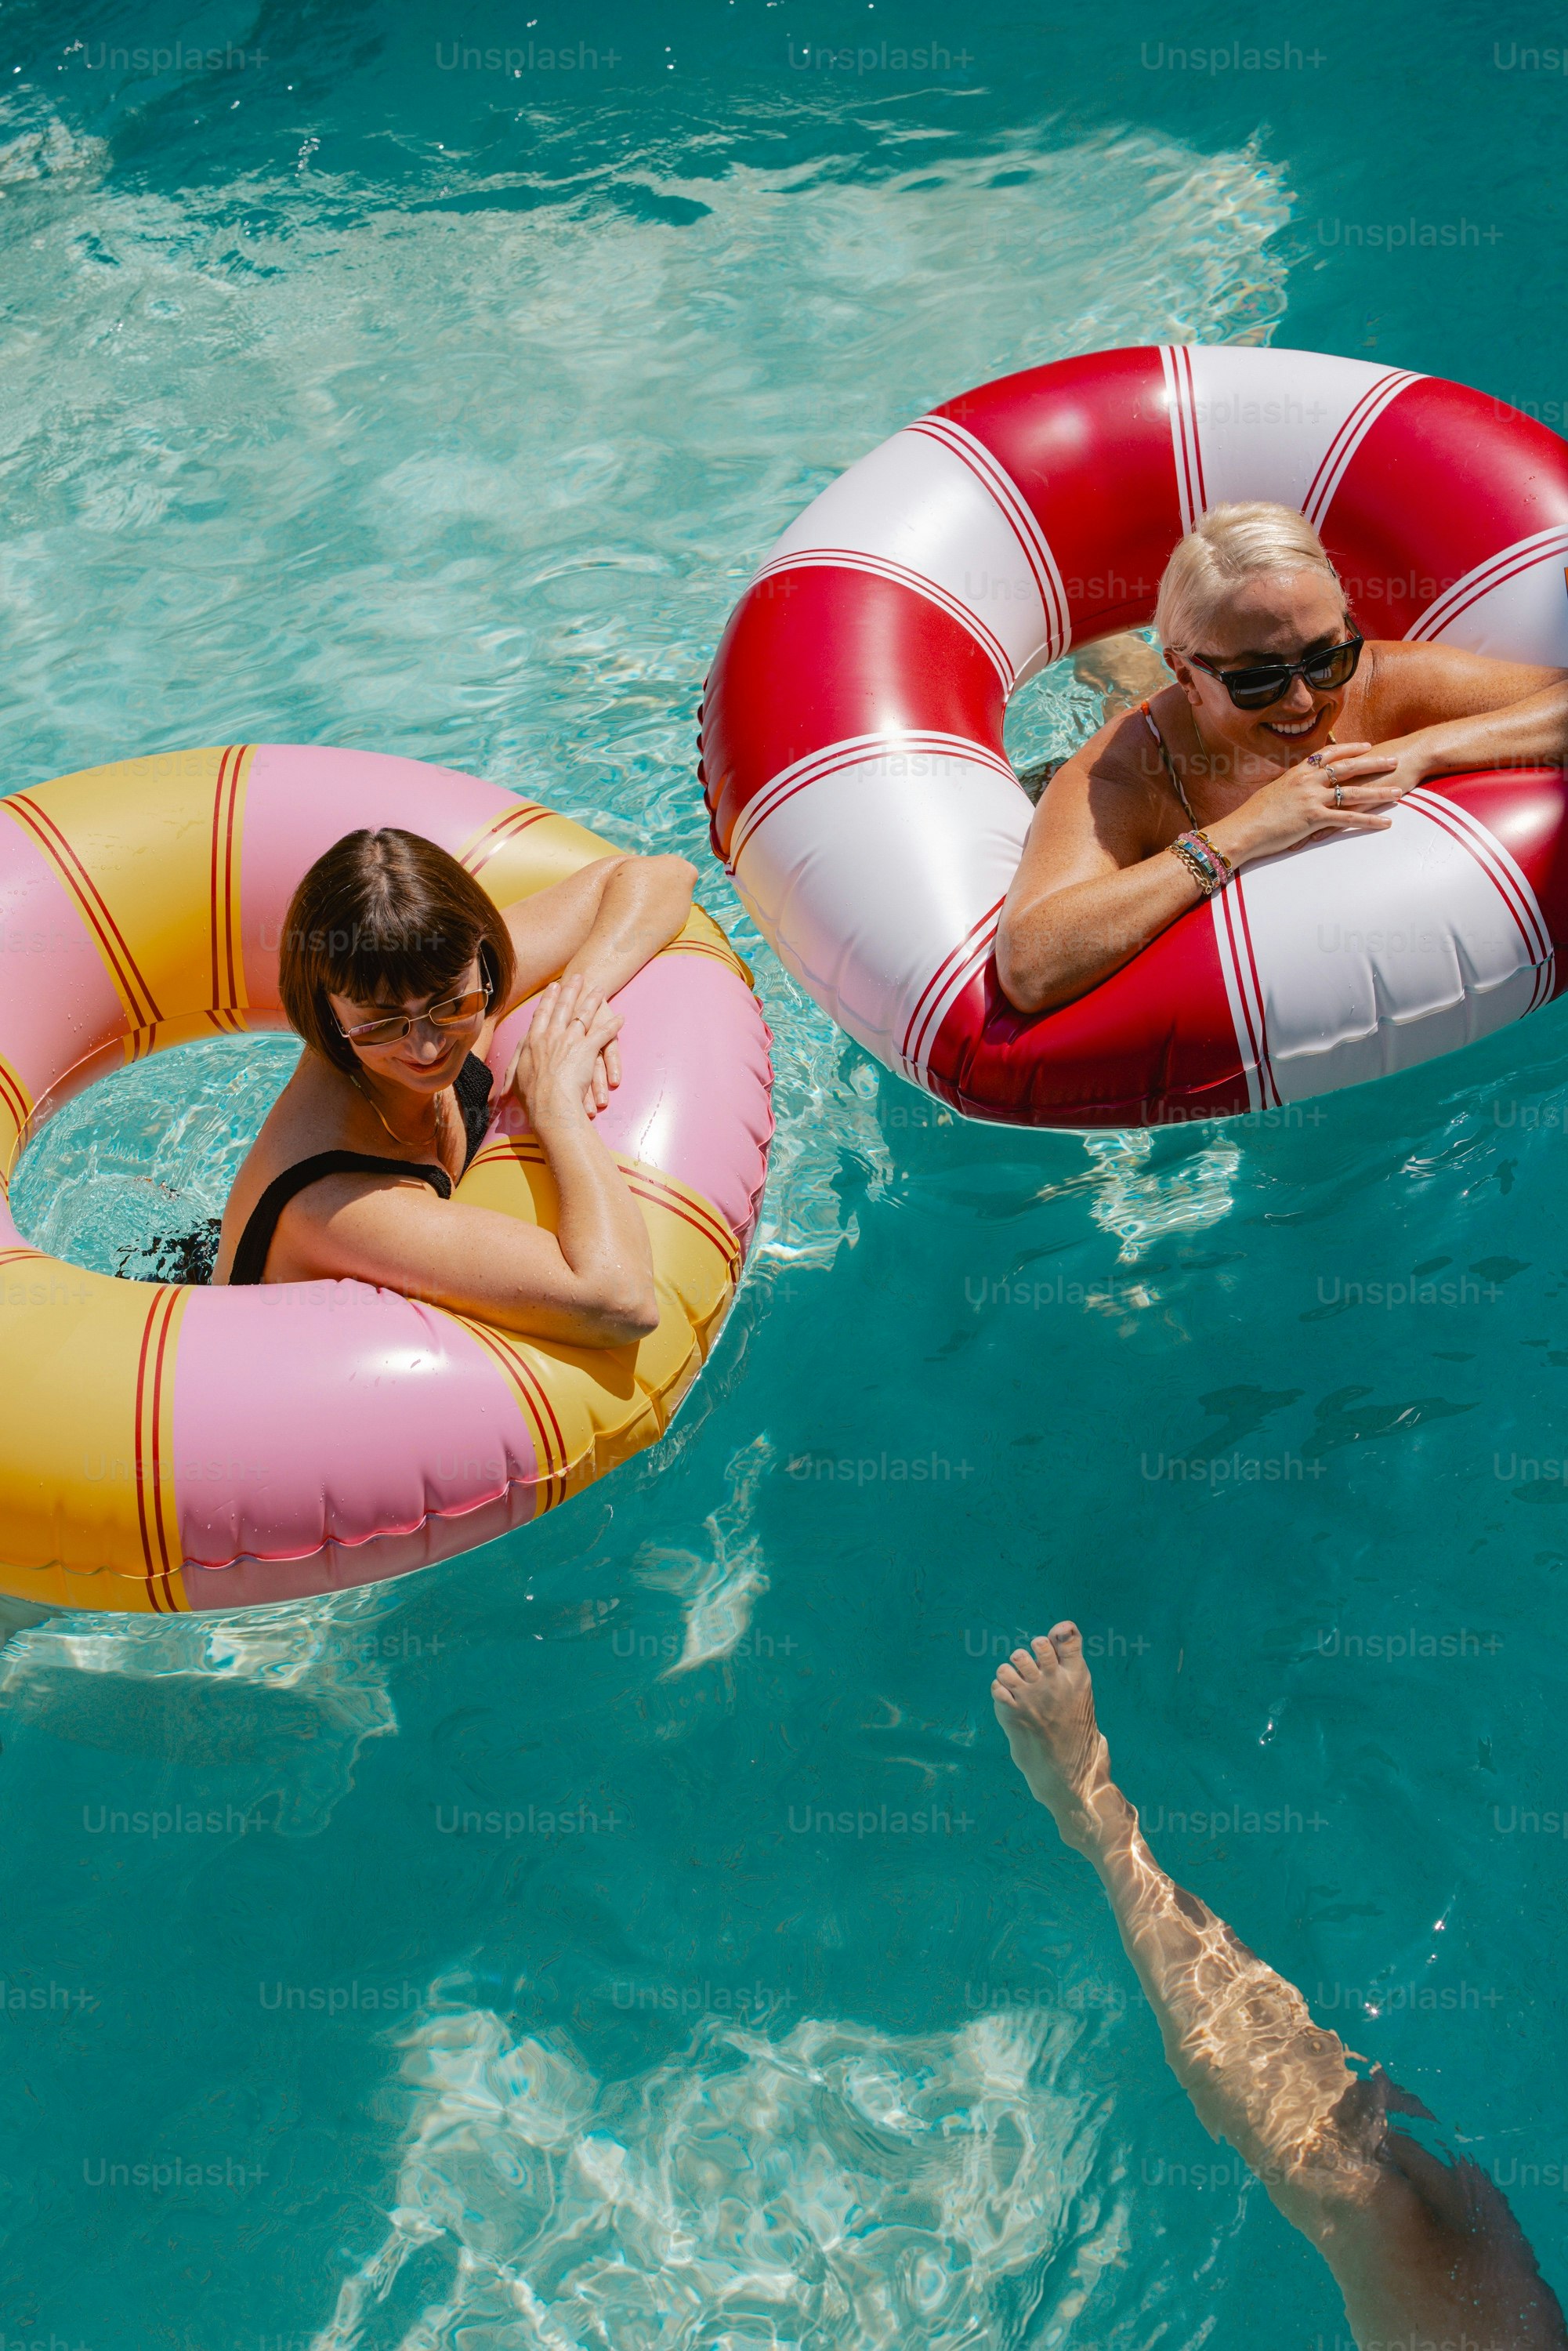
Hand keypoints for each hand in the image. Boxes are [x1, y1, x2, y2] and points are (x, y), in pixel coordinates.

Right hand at [509, 976, 623, 1131]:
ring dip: (593, 1000)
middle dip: (571, 990)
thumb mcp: (516, 1081)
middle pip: (563, 1008)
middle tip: (578, 976)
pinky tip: (621, 1018)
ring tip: (600, 989)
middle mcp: (551, 1035)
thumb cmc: (532, 1096)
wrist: (549, 1103)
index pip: (542, 1014)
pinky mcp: (587, 1049)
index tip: (553, 986)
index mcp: (533, 1041)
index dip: (549, 999)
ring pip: (583, 1015)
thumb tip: (504, 1085)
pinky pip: (603, 1034)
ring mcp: (569, 1040)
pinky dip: (613, 1026)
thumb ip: (512, 1075)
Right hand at [1212, 742, 1404, 866]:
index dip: (1350, 749)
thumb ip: (1289, 788)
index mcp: (1297, 773)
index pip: (1328, 754)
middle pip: (1347, 768)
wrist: (1243, 829)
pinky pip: (1348, 819)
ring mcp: (1311, 799)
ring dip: (1378, 791)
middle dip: (1373, 763)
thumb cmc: (1253, 816)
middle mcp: (1307, 781)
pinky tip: (1385, 822)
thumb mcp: (1273, 794)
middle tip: (1393, 761)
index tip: (1367, 746)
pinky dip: (1369, 820)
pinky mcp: (1314, 818)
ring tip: (1398, 792)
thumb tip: (1294, 789)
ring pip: (1353, 792)